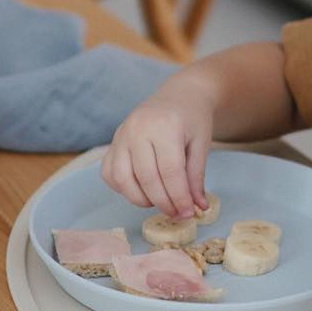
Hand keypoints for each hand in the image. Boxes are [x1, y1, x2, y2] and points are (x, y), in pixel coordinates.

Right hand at [102, 87, 212, 217]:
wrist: (177, 96)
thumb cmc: (192, 119)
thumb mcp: (201, 145)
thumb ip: (195, 177)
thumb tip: (197, 208)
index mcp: (165, 126)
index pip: (170, 171)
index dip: (179, 197)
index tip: (188, 213)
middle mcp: (138, 129)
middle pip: (146, 178)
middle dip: (163, 202)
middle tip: (177, 214)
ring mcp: (121, 135)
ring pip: (122, 179)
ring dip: (140, 199)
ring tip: (159, 201)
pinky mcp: (112, 143)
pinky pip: (109, 174)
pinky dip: (122, 188)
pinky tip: (141, 189)